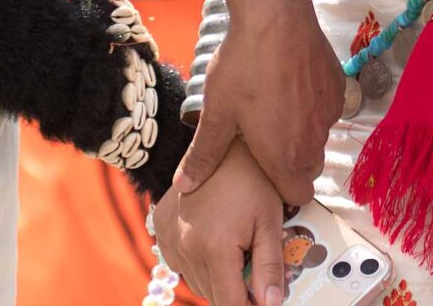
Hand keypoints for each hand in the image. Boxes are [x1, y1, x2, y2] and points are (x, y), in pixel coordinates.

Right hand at [158, 145, 287, 305]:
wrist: (221, 142)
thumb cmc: (253, 179)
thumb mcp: (270, 221)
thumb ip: (270, 267)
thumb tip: (272, 304)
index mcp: (215, 248)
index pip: (229, 304)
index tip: (263, 302)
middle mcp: (185, 247)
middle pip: (212, 295)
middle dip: (236, 291)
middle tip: (254, 269)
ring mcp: (168, 239)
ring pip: (196, 282)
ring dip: (217, 277)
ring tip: (236, 248)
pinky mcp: (160, 230)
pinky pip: (181, 264)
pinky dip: (199, 262)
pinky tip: (215, 239)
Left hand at [176, 0, 338, 202]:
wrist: (275, 15)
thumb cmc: (243, 65)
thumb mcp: (216, 112)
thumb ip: (203, 155)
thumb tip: (184, 186)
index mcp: (285, 155)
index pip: (298, 196)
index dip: (281, 192)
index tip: (264, 176)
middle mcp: (314, 139)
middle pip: (309, 168)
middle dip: (291, 164)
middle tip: (263, 140)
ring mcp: (330, 112)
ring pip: (319, 138)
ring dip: (302, 133)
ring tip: (274, 109)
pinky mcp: (338, 86)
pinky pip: (327, 110)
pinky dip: (313, 107)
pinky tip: (290, 85)